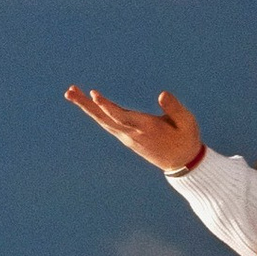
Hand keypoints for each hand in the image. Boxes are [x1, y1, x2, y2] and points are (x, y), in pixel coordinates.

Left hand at [66, 84, 203, 175]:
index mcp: (146, 127)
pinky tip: (89, 105)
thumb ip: (175, 108)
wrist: (182, 164)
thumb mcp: (187, 122)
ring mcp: (127, 137)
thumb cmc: (186, 139)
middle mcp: (132, 133)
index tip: (93, 94)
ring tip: (71, 93)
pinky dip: (96, 113)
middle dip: (86, 104)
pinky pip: (108, 123)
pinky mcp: (127, 137)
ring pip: (103, 121)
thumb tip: (162, 94)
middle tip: (69, 91)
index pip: (121, 116)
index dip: (107, 106)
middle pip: (104, 118)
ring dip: (87, 107)